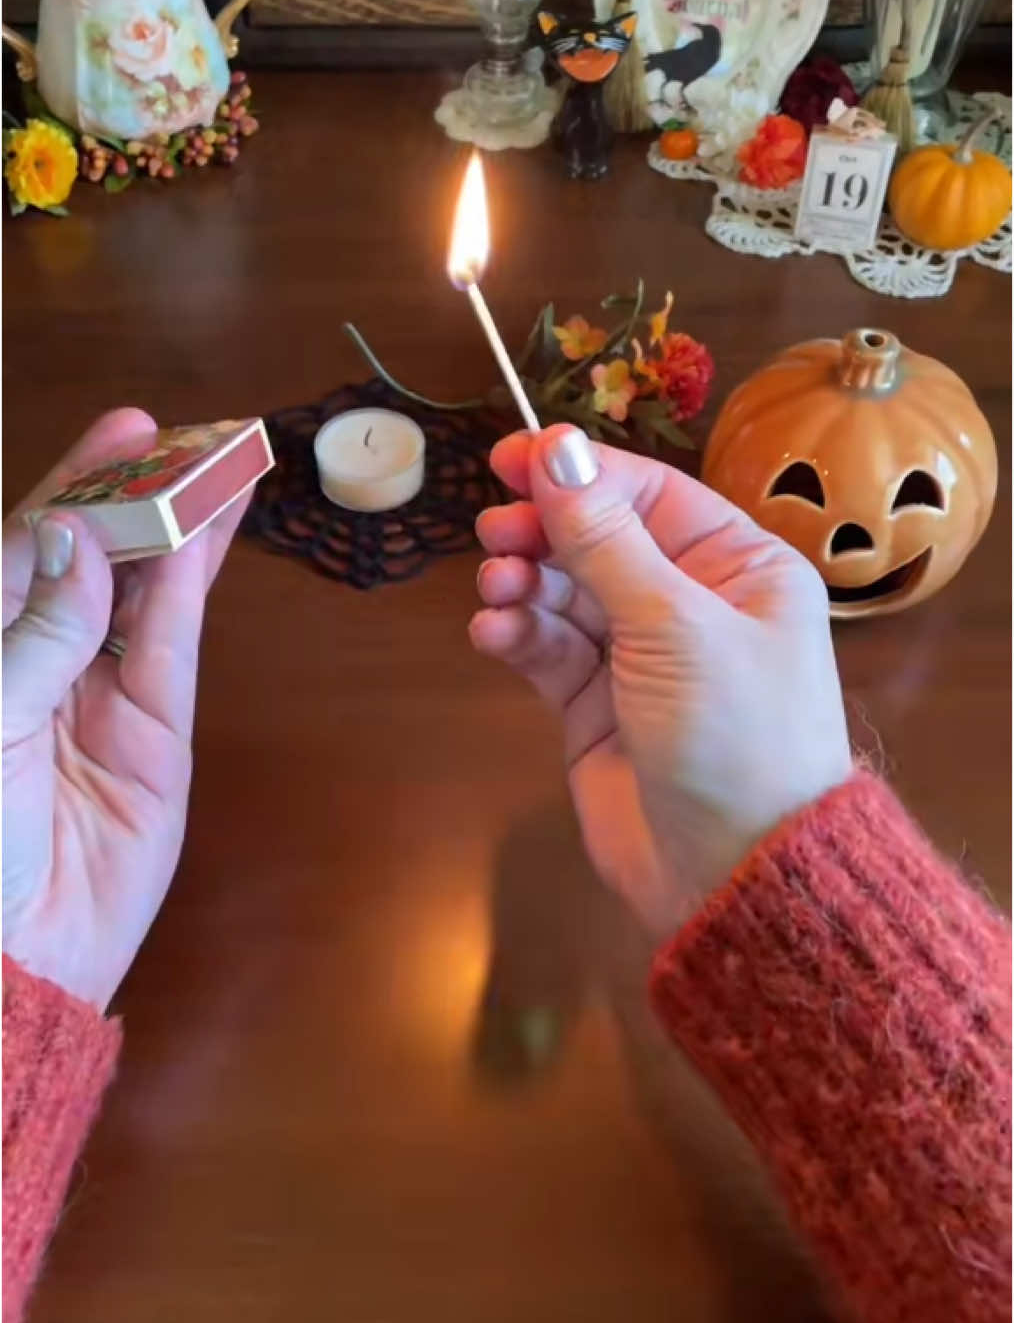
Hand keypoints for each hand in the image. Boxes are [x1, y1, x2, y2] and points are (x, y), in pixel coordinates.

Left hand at [3, 410, 249, 1009]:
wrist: (11, 956)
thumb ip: (34, 631)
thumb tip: (74, 537)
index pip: (32, 549)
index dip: (77, 485)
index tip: (123, 428)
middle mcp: (40, 663)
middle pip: (95, 561)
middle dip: (137, 496)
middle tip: (184, 436)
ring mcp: (102, 697)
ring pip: (144, 594)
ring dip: (179, 531)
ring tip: (219, 468)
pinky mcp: (156, 737)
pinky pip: (173, 646)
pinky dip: (191, 589)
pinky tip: (209, 536)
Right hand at [470, 426, 851, 933]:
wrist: (734, 875)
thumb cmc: (732, 734)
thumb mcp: (673, 626)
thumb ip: (606, 539)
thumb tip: (557, 447)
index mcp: (740, 568)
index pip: (652, 494)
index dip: (580, 471)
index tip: (509, 457)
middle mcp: (692, 603)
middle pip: (601, 539)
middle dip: (545, 530)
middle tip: (495, 532)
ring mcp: (641, 658)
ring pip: (567, 594)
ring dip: (526, 584)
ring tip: (497, 590)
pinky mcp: (596, 708)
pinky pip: (550, 651)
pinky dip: (519, 636)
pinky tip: (494, 634)